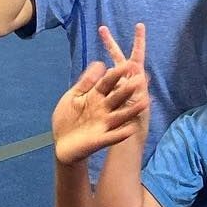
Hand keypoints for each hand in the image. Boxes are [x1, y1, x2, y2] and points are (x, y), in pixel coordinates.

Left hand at [50, 25, 148, 164]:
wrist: (61, 142)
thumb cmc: (67, 118)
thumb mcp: (73, 96)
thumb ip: (85, 82)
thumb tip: (99, 63)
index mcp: (96, 96)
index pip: (107, 83)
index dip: (116, 75)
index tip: (127, 64)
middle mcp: (103, 109)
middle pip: (117, 97)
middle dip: (128, 89)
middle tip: (140, 79)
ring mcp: (104, 124)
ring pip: (121, 115)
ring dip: (132, 110)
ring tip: (145, 103)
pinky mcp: (101, 139)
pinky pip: (113, 136)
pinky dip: (121, 134)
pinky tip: (131, 130)